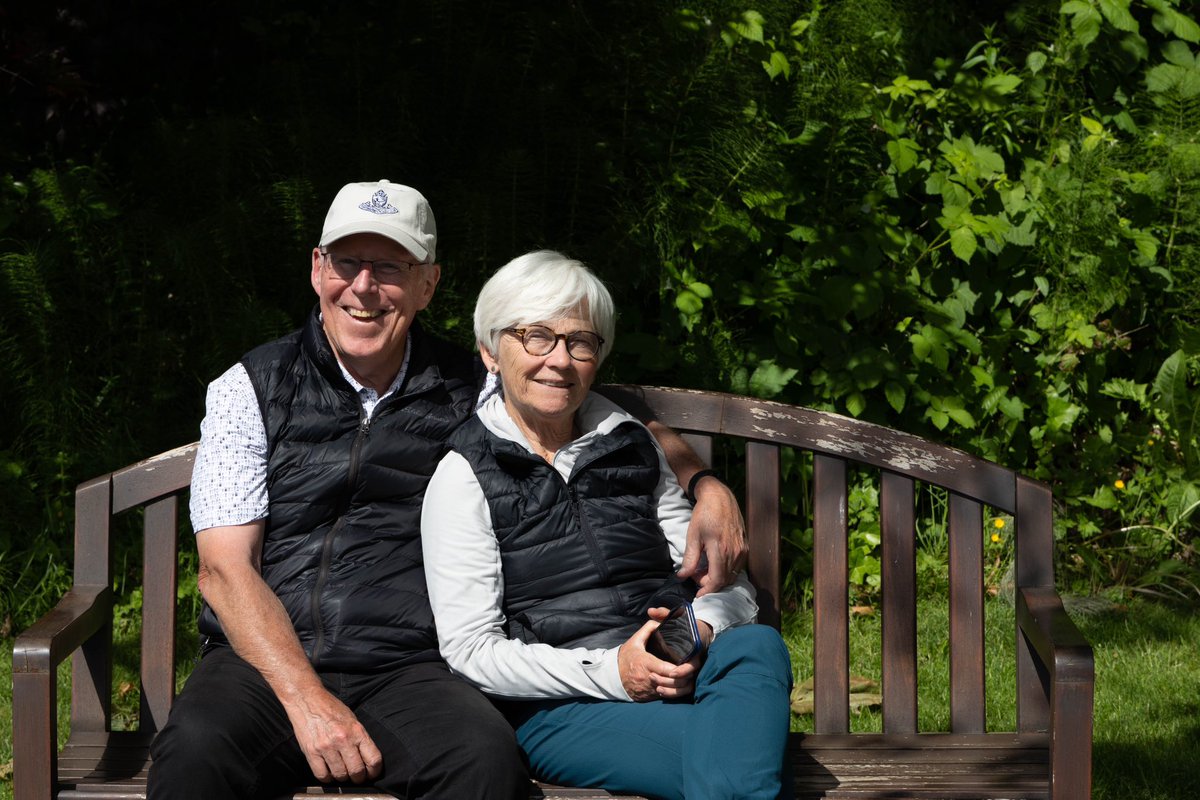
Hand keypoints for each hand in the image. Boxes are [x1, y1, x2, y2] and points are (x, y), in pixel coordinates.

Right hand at [285, 687, 382, 783]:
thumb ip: (360, 738)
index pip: (373, 759)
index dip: (375, 771)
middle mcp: (343, 739)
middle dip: (359, 778)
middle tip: (357, 777)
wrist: (307, 699)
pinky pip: (322, 775)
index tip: (372, 773)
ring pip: (340, 775)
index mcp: (357, 731)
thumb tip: (367, 758)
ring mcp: (326, 747)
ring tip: (343, 773)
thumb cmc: (331, 708)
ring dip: (343, 778)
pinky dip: (327, 778)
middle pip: (357, 771)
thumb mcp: (352, 719)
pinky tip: (329, 773)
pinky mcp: (311, 752)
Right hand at [618, 612, 698, 701]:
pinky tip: (679, 684)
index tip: (688, 663)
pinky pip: (666, 697)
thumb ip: (649, 628)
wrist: (612, 676)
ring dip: (682, 686)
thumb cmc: (626, 657)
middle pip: (673, 682)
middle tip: (692, 669)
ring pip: (672, 692)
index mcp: (645, 663)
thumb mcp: (635, 640)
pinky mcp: (649, 697)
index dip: (681, 669)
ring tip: (688, 677)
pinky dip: (674, 692)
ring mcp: (649, 689)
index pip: (668, 669)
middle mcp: (648, 678)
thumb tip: (660, 621)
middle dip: (685, 677)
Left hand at [678, 476, 747, 596]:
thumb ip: (689, 559)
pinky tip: (715, 563)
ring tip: (704, 569)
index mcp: (721, 551)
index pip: (717, 581)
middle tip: (696, 575)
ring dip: (718, 577)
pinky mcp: (745, 546)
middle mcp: (735, 552)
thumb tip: (683, 576)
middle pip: (725, 580)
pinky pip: (737, 566)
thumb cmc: (704, 515)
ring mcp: (742, 550)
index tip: (698, 593)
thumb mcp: (693, 536)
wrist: (719, 498)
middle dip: (710, 583)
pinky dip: (726, 570)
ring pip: (732, 574)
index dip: (707, 590)